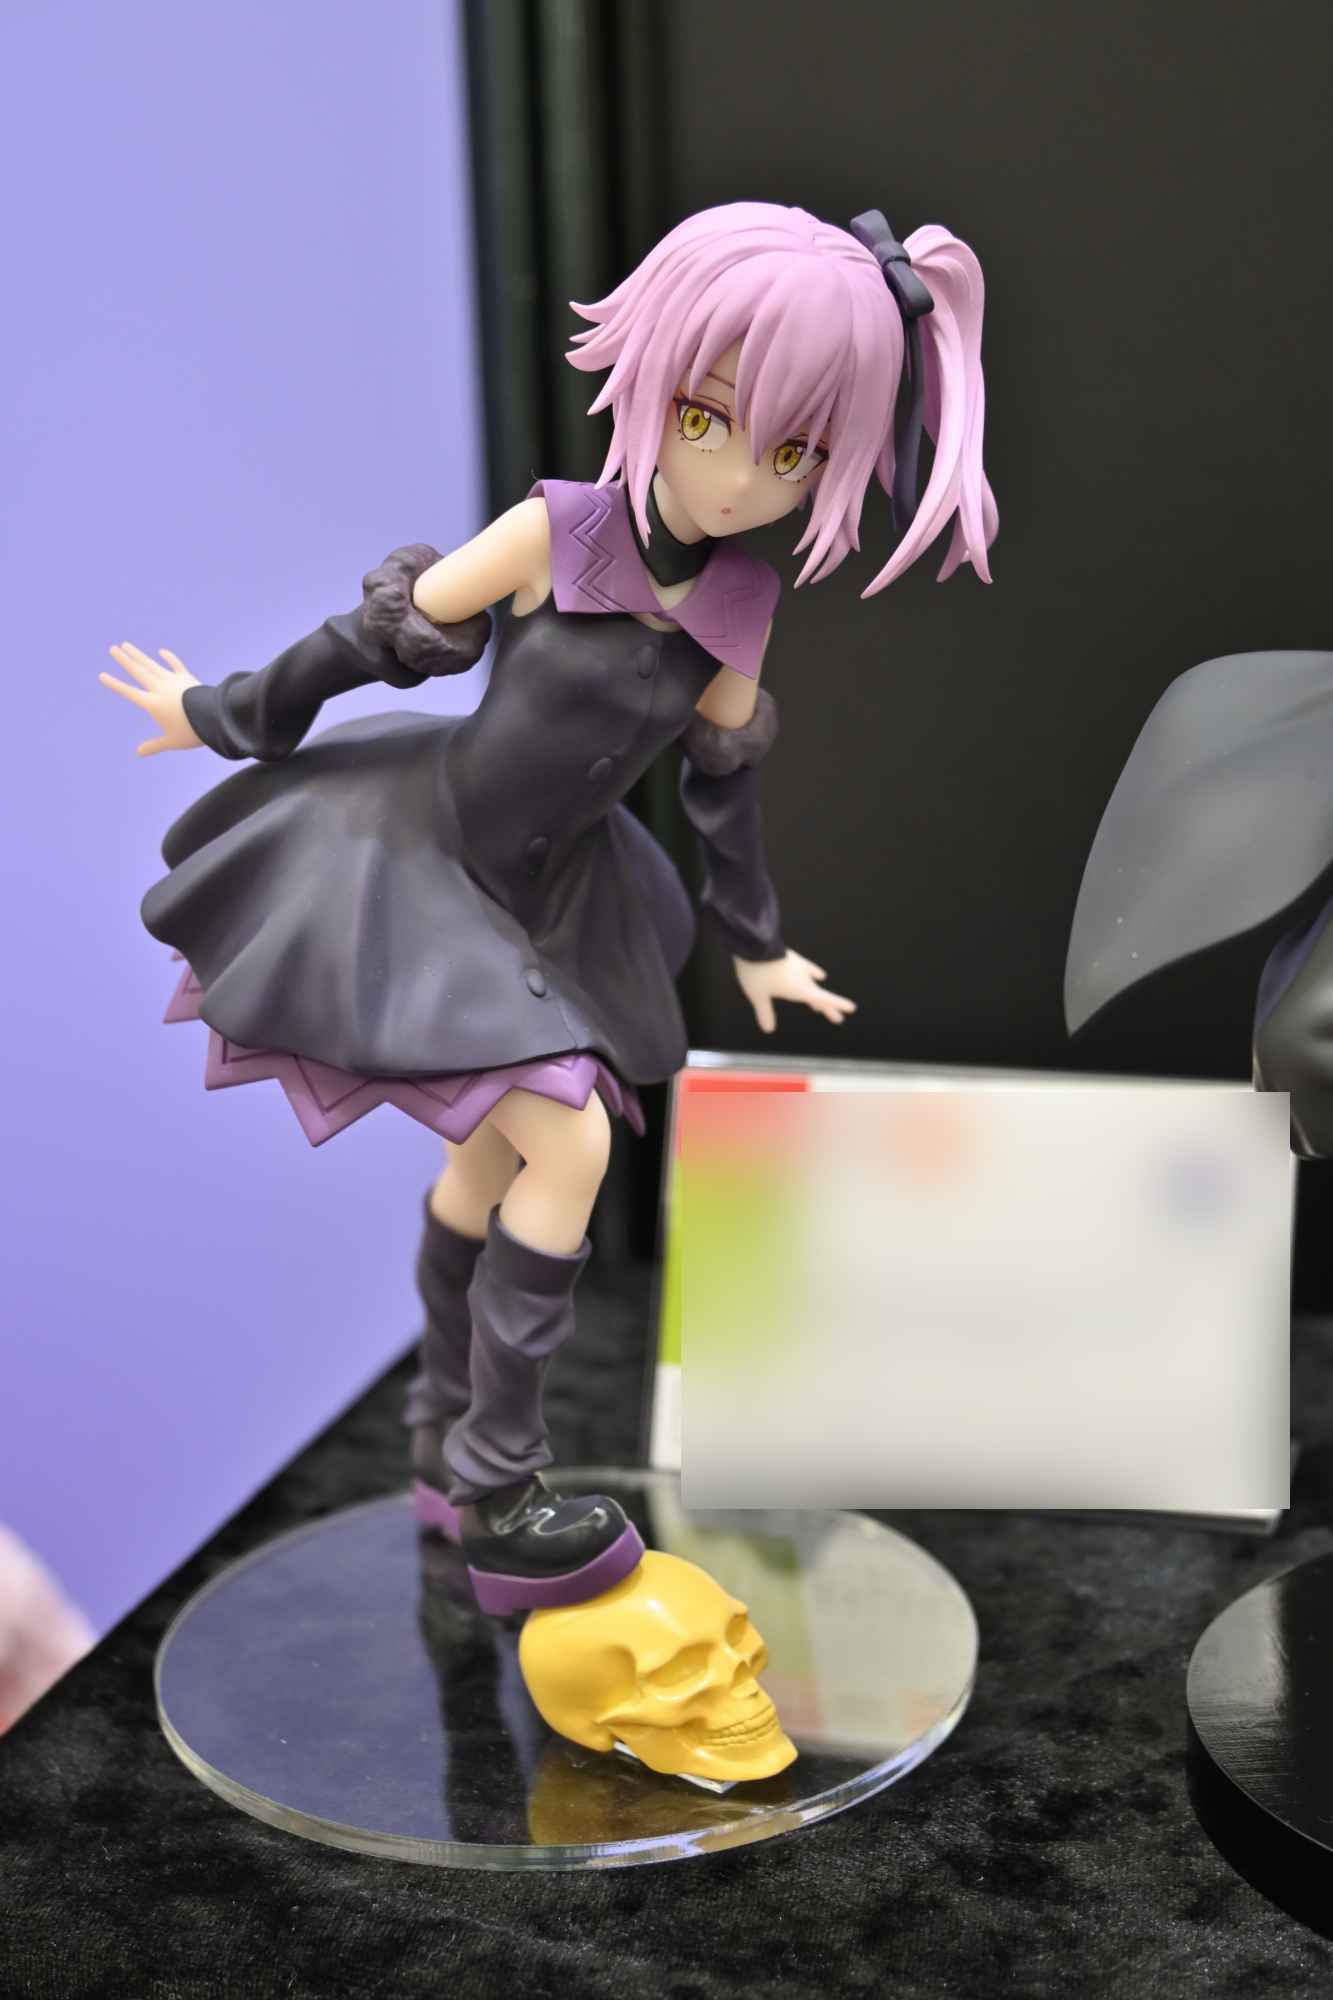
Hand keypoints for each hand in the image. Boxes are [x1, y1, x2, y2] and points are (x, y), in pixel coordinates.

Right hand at [100, 644, 203, 755]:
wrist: (215, 718)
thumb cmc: (192, 732)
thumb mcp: (171, 742)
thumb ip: (154, 746)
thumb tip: (138, 753)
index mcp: (153, 704)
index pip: (130, 692)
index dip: (115, 684)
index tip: (102, 675)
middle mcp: (160, 689)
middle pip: (138, 672)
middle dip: (124, 660)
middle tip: (113, 649)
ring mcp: (173, 681)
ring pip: (152, 665)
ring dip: (139, 655)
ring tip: (127, 645)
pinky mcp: (186, 678)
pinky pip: (175, 665)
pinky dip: (168, 658)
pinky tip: (161, 652)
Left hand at [733, 949, 855, 1033]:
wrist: (754, 944)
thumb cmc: (756, 973)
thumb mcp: (758, 996)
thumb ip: (765, 1012)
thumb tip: (769, 1030)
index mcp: (798, 988)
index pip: (822, 998)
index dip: (837, 1004)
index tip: (852, 1009)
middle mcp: (802, 978)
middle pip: (818, 995)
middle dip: (828, 1008)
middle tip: (837, 1019)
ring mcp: (798, 966)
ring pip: (812, 984)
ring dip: (817, 995)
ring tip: (818, 1008)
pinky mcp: (793, 958)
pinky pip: (807, 967)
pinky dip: (814, 973)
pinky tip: (821, 975)